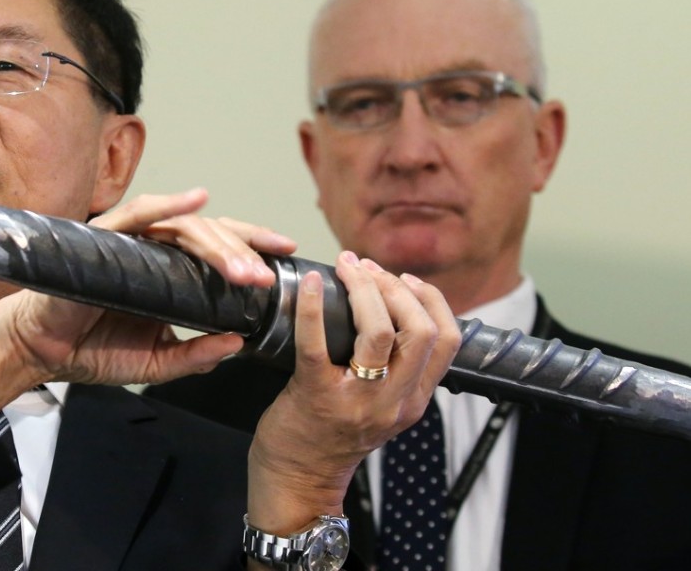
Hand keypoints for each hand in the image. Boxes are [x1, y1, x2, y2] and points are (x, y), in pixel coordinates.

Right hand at [0, 189, 296, 414]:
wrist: (39, 352)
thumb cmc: (89, 347)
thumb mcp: (153, 363)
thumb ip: (193, 356)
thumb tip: (237, 344)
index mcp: (169, 273)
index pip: (218, 250)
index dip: (252, 247)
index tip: (286, 255)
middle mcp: (154, 251)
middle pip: (210, 235)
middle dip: (243, 252)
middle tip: (267, 278)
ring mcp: (130, 242)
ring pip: (184, 227)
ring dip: (218, 245)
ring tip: (244, 270)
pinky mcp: (103, 241)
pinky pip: (138, 215)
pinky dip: (167, 205)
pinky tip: (196, 200)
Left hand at [246, 251, 459, 534]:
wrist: (298, 478)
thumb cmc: (332, 434)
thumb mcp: (382, 407)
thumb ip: (397, 370)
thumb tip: (393, 306)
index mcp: (414, 401)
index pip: (447, 340)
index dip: (431, 299)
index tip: (405, 278)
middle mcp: (394, 402)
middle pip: (419, 330)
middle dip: (394, 287)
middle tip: (367, 268)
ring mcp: (357, 400)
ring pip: (380, 332)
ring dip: (364, 289)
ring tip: (346, 268)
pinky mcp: (316, 394)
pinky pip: (317, 342)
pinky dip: (313, 306)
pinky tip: (311, 284)